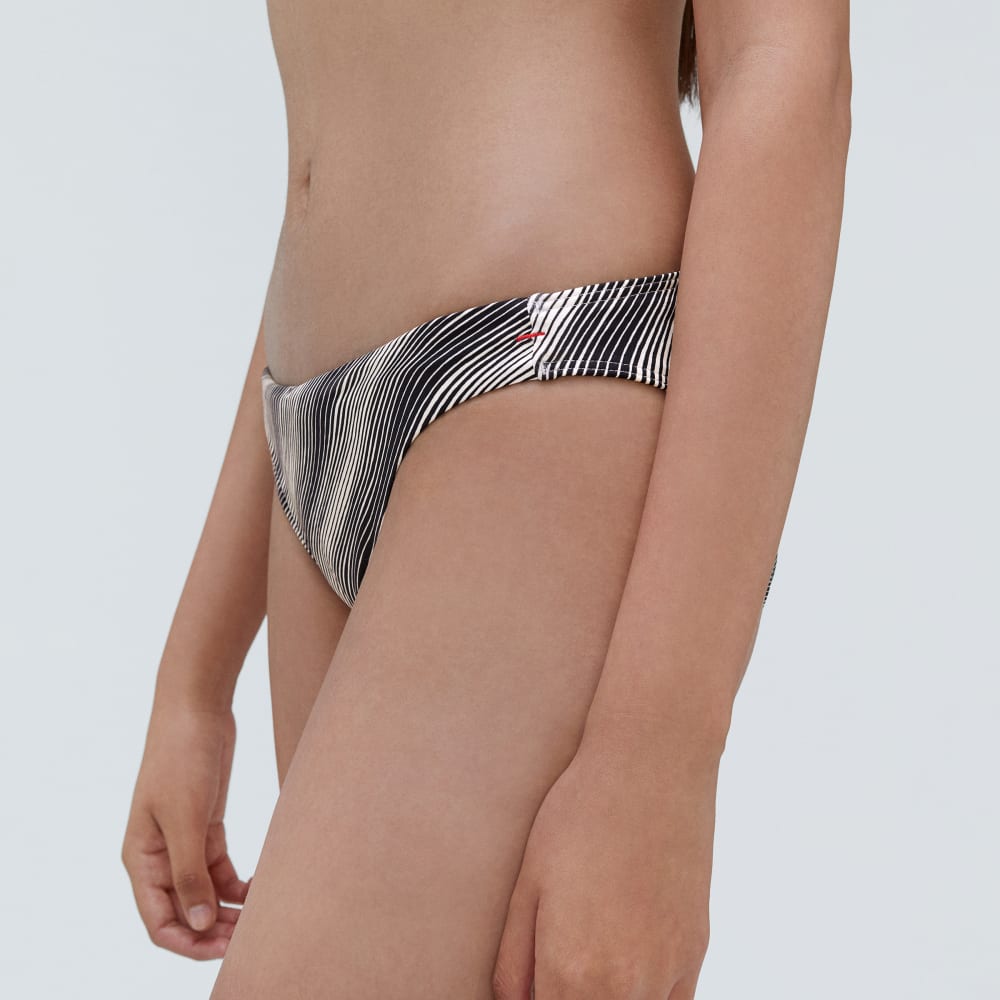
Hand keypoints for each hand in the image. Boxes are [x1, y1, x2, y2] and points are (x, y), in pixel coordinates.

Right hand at [121, 698, 251, 959]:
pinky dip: (238, 883)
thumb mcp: (186, 817)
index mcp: (141, 859)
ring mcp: (184, 841)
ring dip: (229, 910)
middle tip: (253, 938)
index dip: (189, 942)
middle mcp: (160, 857)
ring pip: (206, 892)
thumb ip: (190, 872)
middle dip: (214, 931)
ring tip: (262, 919)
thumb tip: (200, 923)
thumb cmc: (182, 757)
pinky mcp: (207, 825)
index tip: (225, 950)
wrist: (197, 708)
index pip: (159, 921)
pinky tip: (261, 889)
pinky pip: (220, 868)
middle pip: (185, 912)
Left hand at [492, 729, 719, 998]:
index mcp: (572, 971)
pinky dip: (643, 994)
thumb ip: (515, 963)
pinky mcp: (695, 952)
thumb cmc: (579, 815)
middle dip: (565, 996)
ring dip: (606, 996)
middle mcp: (626, 986)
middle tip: (553, 965)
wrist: (653, 766)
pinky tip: (622, 962)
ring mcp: (667, 972)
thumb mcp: (529, 884)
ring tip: (585, 960)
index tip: (532, 987)